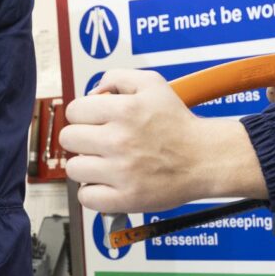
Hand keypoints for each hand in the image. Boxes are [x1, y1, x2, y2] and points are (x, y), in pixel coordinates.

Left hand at [60, 69, 264, 213]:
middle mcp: (120, 140)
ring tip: (103, 163)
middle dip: (81, 138)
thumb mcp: (152, 84)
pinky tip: (107, 183)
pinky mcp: (126, 198)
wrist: (205, 158)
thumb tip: (92, 93)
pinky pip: (87, 197)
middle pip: (68, 139)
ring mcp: (122, 172)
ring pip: (74, 169)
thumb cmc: (178, 123)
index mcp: (125, 110)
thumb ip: (118, 77)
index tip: (93, 122)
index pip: (74, 110)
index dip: (82, 115)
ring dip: (85, 166)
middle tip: (98, 142)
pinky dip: (93, 192)